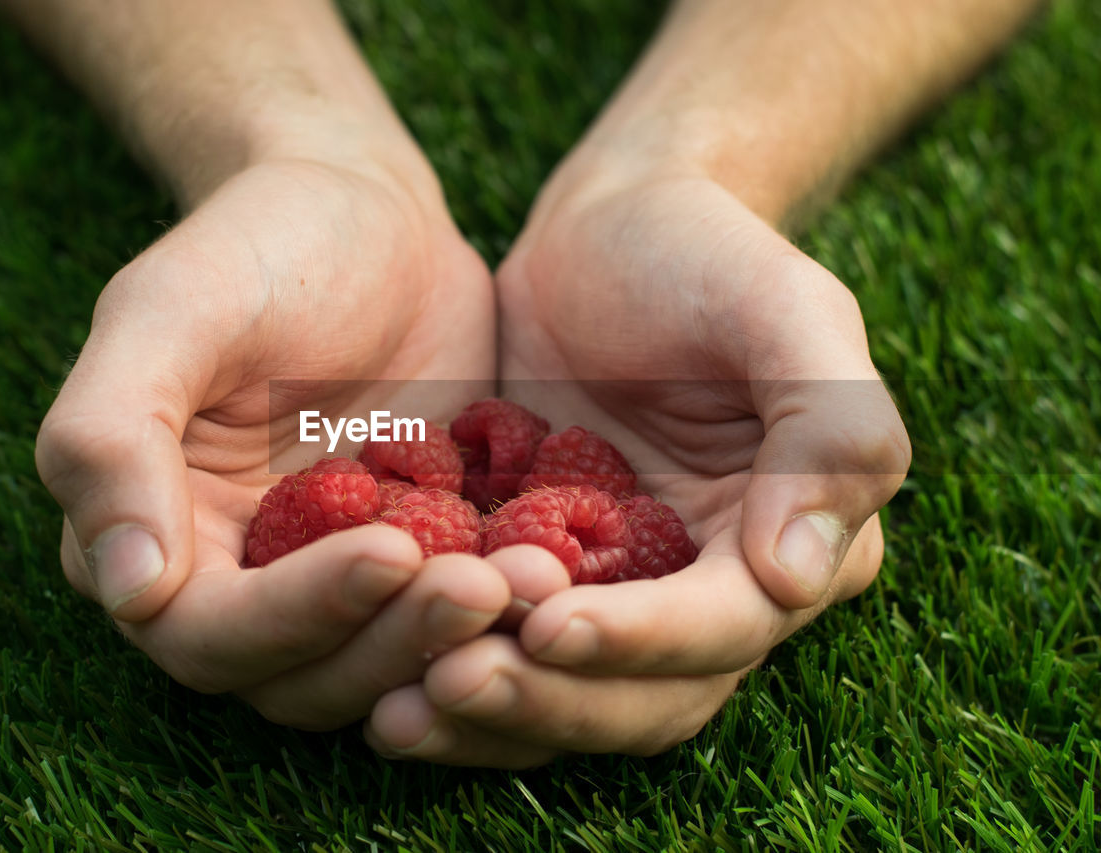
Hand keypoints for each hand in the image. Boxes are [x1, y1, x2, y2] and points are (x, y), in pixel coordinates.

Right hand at [35, 147, 510, 729]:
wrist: (368, 215)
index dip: (297, 614)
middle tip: (488, 586)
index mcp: (158, 537)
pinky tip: (561, 573)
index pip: (209, 633)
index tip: (393, 549)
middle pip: (305, 675)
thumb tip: (126, 588)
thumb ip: (110, 437)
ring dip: (455, 640)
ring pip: (384, 665)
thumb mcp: (170, 312)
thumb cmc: (255, 245)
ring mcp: (331, 579)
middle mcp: (237, 581)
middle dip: (395, 639)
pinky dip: (499, 612)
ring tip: (537, 580)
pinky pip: (451, 619)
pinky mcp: (415, 561)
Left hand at [364, 169, 909, 765]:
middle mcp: (716, 589)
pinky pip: (503, 647)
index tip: (549, 625)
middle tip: (450, 683)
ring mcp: (624, 593)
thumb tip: (801, 578)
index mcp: (794, 540)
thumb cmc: (705, 253)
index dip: (643, 642)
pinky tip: (377, 684)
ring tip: (397, 713)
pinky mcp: (543, 578)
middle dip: (552, 700)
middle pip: (645, 695)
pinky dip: (447, 669)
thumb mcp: (787, 312)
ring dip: (492, 715)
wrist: (605, 230)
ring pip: (570, 695)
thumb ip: (830, 431)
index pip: (726, 627)